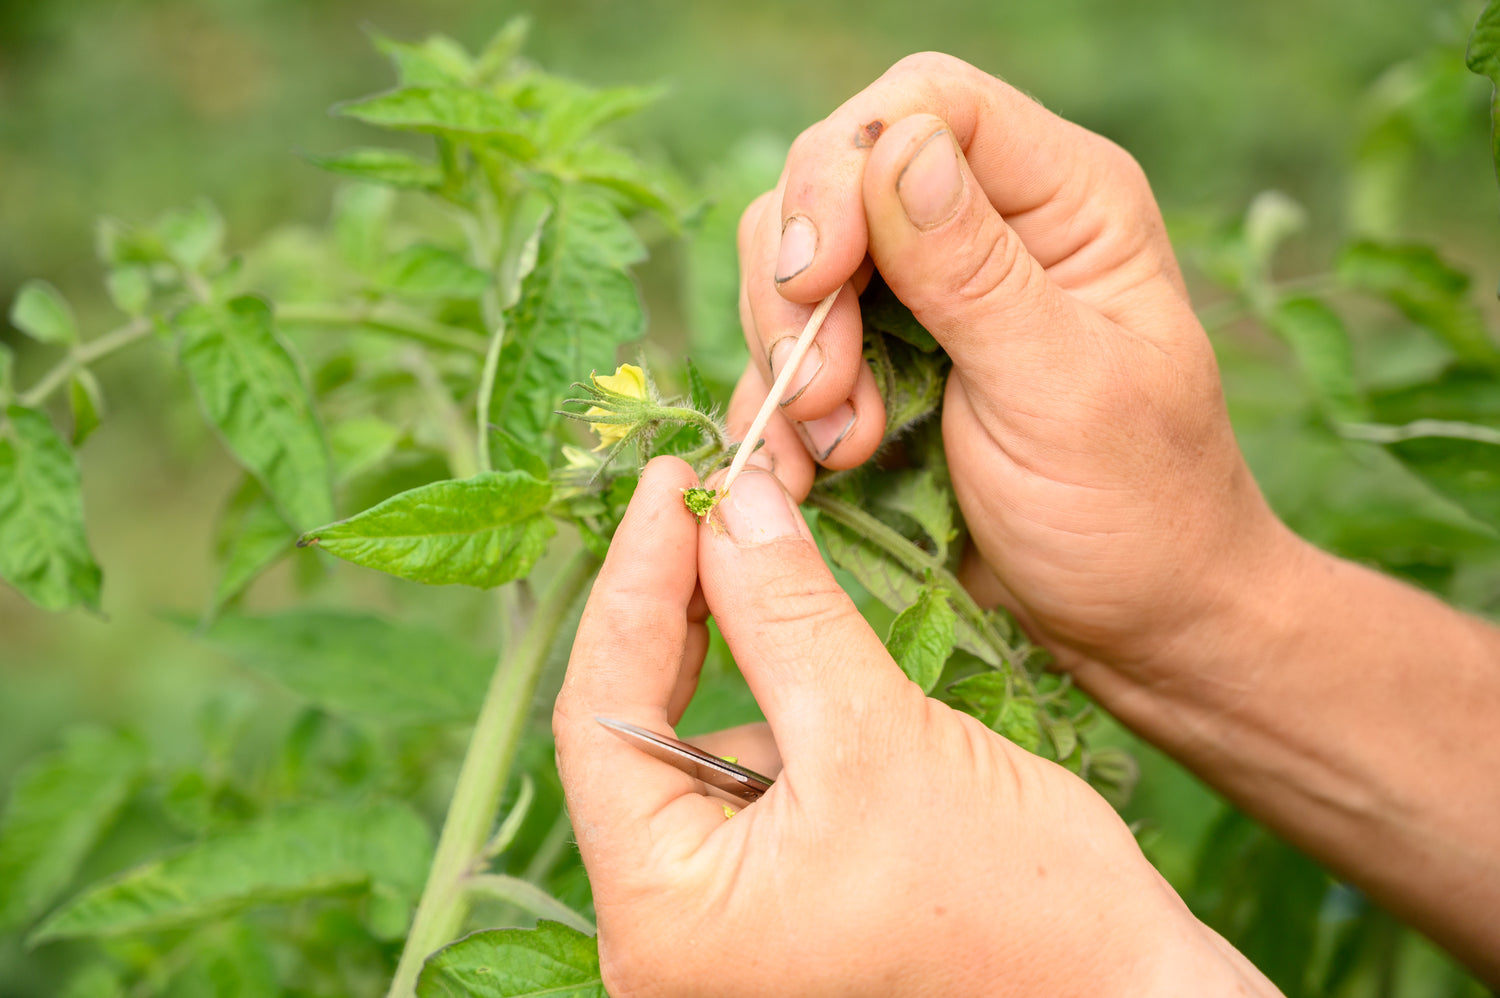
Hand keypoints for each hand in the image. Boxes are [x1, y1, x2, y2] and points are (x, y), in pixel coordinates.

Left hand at [553, 457, 1273, 996]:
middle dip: (676, 607)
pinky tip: (821, 675)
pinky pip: (736, 772)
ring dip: (731, 652)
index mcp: (663, 919)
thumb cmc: (1017, 901)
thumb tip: (726, 501)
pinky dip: (769, 700)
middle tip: (710, 497)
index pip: (599, 715)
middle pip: (630, 727)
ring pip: (688, 740)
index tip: (670, 483)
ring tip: (787, 584)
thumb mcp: (879, 735)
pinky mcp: (762, 900)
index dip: (632, 584)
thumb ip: (785, 614)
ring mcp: (712, 923)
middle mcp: (664, 934)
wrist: (1121, 989)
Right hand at [732, 53, 1294, 677]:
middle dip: (804, 286)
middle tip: (823, 399)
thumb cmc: (1135, 511)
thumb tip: (893, 144)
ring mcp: (927, 296)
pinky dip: (780, 404)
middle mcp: (989, 227)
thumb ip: (976, 272)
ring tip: (840, 450)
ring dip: (790, 357)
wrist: (1135, 626)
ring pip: (795, 262)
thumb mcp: (1062, 391)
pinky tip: (814, 469)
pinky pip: (790, 345)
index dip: (846, 168)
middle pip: (835, 178)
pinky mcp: (882, 364)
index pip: (927, 104)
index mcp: (1064, 202)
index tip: (818, 280)